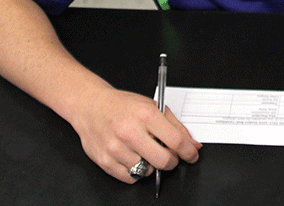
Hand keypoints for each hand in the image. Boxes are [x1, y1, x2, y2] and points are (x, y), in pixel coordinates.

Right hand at [67, 86, 201, 182]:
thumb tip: (193, 145)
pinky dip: (136, 172)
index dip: (188, 152)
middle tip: (170, 156)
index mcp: (146, 115)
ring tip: (146, 152)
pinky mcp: (104, 160)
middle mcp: (130, 132)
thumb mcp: (153, 107)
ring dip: (152, 166)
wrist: (90, 106)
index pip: (176, 141)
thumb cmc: (122, 106)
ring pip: (147, 171)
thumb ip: (176, 126)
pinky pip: (129, 178)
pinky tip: (134, 158)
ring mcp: (116, 148)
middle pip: (163, 160)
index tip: (191, 155)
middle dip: (172, 162)